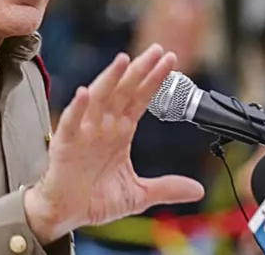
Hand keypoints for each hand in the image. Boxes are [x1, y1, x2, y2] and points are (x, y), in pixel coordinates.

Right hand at [24, 44, 204, 243]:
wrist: (66, 214)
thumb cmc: (95, 198)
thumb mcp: (138, 194)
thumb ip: (166, 188)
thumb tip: (197, 190)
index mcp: (120, 132)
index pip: (141, 99)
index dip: (155, 80)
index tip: (170, 60)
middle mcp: (104, 126)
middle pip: (124, 91)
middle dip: (140, 70)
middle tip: (157, 50)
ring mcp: (85, 132)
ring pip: (99, 99)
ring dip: (111, 79)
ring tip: (124, 60)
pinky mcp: (66, 144)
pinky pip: (72, 122)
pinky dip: (78, 108)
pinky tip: (85, 94)